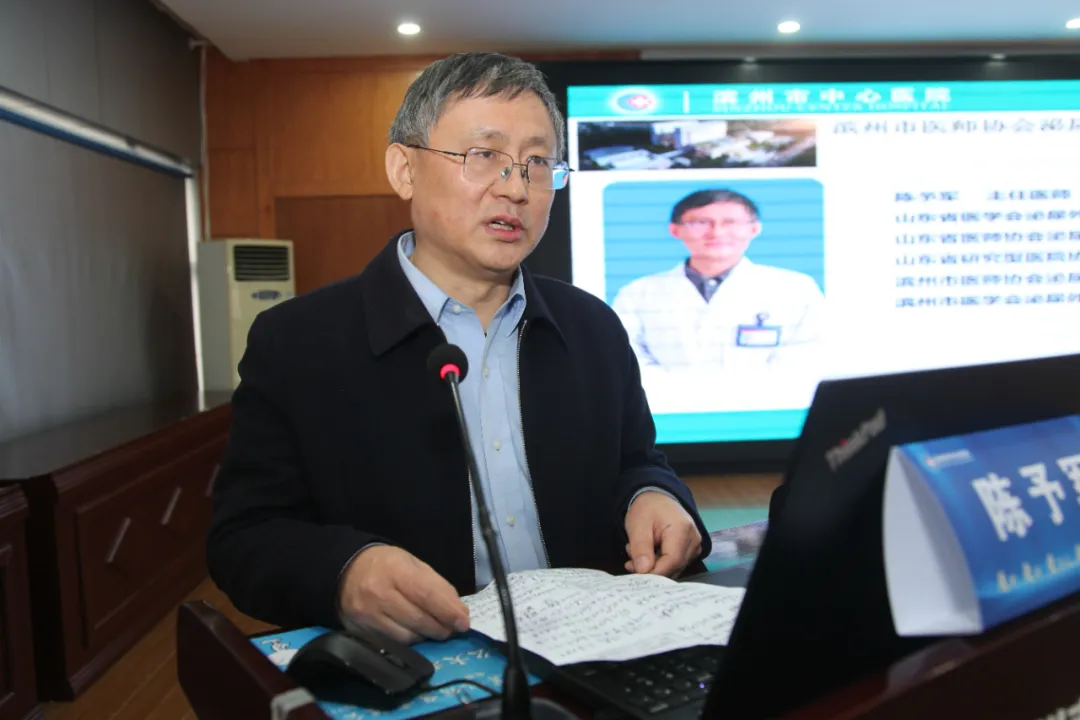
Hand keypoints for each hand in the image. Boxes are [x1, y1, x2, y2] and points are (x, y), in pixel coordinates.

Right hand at [339, 545, 469, 643]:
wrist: (345, 571)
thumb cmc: (386, 566)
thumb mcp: (413, 564)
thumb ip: (437, 586)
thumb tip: (459, 612)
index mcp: (395, 570)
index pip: (426, 595)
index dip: (448, 611)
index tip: (464, 623)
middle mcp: (378, 594)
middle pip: (418, 620)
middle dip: (441, 627)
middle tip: (452, 629)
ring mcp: (367, 615)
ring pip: (407, 637)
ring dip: (426, 636)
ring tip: (434, 630)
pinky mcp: (360, 632)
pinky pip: (393, 644)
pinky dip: (409, 642)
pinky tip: (415, 634)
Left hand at [623, 492, 702, 577]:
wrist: (657, 498)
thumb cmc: (647, 508)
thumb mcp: (637, 525)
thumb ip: (640, 548)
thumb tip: (643, 571)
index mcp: (683, 530)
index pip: (672, 561)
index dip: (654, 572)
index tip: (636, 574)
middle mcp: (694, 540)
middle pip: (674, 567)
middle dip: (651, 570)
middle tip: (631, 562)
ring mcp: (695, 546)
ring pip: (674, 568)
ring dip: (653, 566)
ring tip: (637, 552)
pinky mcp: (691, 550)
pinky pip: (675, 564)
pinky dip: (660, 563)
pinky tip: (648, 553)